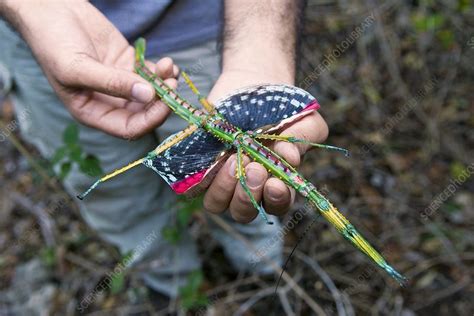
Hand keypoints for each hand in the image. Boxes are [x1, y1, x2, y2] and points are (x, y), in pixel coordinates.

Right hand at [8, 0, 177, 138]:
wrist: (50, 10)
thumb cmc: (53, 43)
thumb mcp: (77, 68)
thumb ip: (112, 83)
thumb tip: (147, 95)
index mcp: (94, 112)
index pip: (129, 128)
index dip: (149, 120)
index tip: (164, 103)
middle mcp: (110, 102)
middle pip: (145, 113)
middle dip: (162, 102)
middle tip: (172, 84)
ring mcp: (122, 83)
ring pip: (152, 94)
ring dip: (165, 85)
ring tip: (169, 68)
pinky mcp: (129, 64)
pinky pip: (152, 74)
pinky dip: (163, 72)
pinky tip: (168, 64)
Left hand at [203, 70, 328, 222]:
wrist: (253, 86)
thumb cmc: (284, 108)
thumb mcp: (304, 121)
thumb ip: (302, 140)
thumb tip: (289, 158)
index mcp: (275, 185)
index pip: (276, 205)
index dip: (276, 200)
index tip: (275, 182)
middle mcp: (247, 188)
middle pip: (243, 212)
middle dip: (248, 194)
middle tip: (254, 166)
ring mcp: (222, 180)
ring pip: (216, 203)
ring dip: (225, 187)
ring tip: (234, 159)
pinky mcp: (199, 167)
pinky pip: (194, 185)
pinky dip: (200, 177)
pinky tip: (215, 157)